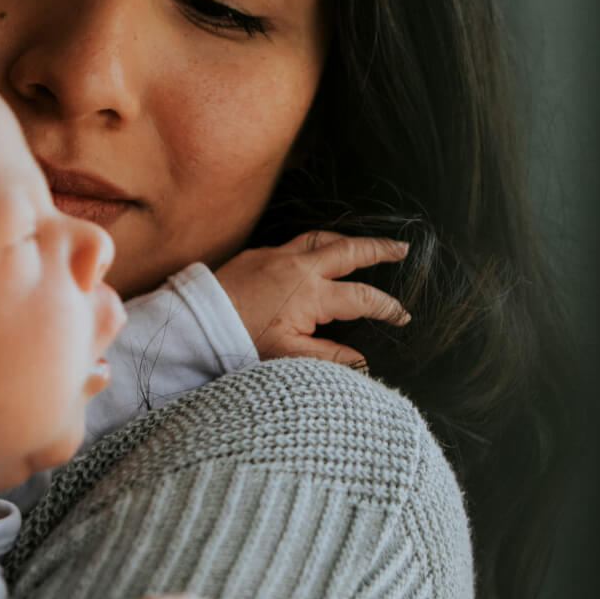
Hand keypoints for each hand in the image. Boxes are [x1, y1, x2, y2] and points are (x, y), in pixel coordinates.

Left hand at [214, 231, 410, 364]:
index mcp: (311, 294)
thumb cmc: (239, 341)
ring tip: (365, 244)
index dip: (387, 307)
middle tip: (403, 249)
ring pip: (322, 237)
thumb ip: (329, 357)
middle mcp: (299, 268)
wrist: (196, 321)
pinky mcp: (258, 254)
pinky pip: (295, 241)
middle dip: (380, 249)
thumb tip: (362, 361)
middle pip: (351, 250)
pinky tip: (318, 251)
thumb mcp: (287, 356)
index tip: (402, 316)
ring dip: (348, 239)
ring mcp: (277, 255)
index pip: (363, 298)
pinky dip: (316, 242)